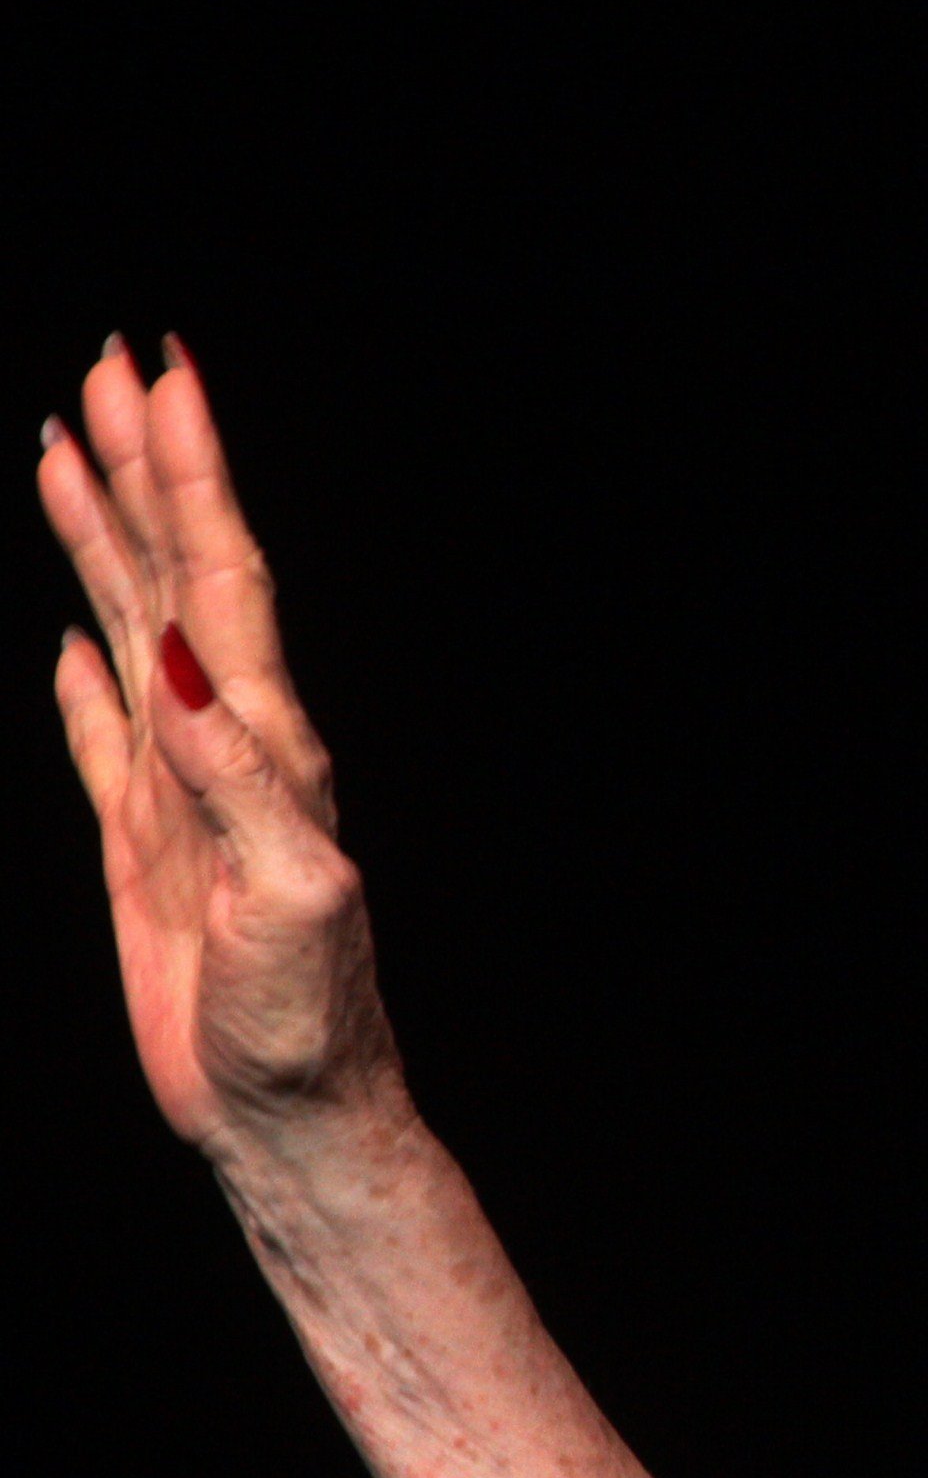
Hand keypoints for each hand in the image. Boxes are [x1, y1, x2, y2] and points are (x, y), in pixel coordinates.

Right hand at [38, 337, 399, 1160]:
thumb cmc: (307, 1025)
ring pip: (134, 629)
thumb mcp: (291, 900)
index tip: (167, 378)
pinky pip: (103, 738)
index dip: (195, 479)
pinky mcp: (146, 848)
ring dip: (108, 540)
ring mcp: (184, 793)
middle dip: (149, 470)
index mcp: (271, 749)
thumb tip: (179, 668)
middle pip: (178, 575)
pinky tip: (74, 636)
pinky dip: (84, 679)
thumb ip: (243, 785)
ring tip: (70, 450)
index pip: (224, 581)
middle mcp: (232, 750)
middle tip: (115, 365)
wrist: (292, 1112)